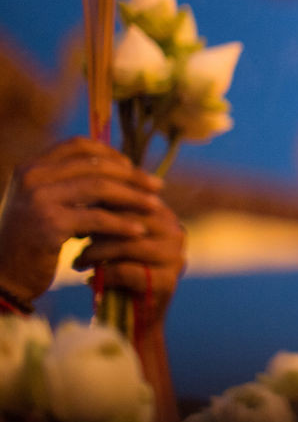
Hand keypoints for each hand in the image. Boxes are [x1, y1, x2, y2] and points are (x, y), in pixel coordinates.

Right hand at [0, 138, 163, 305]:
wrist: (4, 276)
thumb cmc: (32, 241)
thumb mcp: (48, 203)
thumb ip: (74, 184)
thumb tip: (124, 171)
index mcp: (31, 166)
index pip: (79, 145)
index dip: (112, 154)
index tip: (134, 168)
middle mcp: (32, 177)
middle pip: (96, 166)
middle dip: (132, 176)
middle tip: (158, 186)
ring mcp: (39, 199)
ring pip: (101, 189)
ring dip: (134, 197)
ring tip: (156, 206)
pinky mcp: (49, 224)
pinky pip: (97, 218)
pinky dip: (122, 223)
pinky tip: (140, 231)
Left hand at [77, 200, 185, 331]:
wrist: (131, 318)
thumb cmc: (117, 272)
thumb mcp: (113, 237)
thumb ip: (108, 215)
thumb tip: (80, 188)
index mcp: (164, 216)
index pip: (133, 197)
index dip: (102, 202)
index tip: (75, 211)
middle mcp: (176, 232)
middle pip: (132, 218)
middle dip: (98, 225)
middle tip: (72, 234)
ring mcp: (175, 257)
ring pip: (129, 244)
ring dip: (97, 252)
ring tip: (77, 261)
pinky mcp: (167, 282)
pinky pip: (129, 271)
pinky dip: (105, 275)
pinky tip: (90, 279)